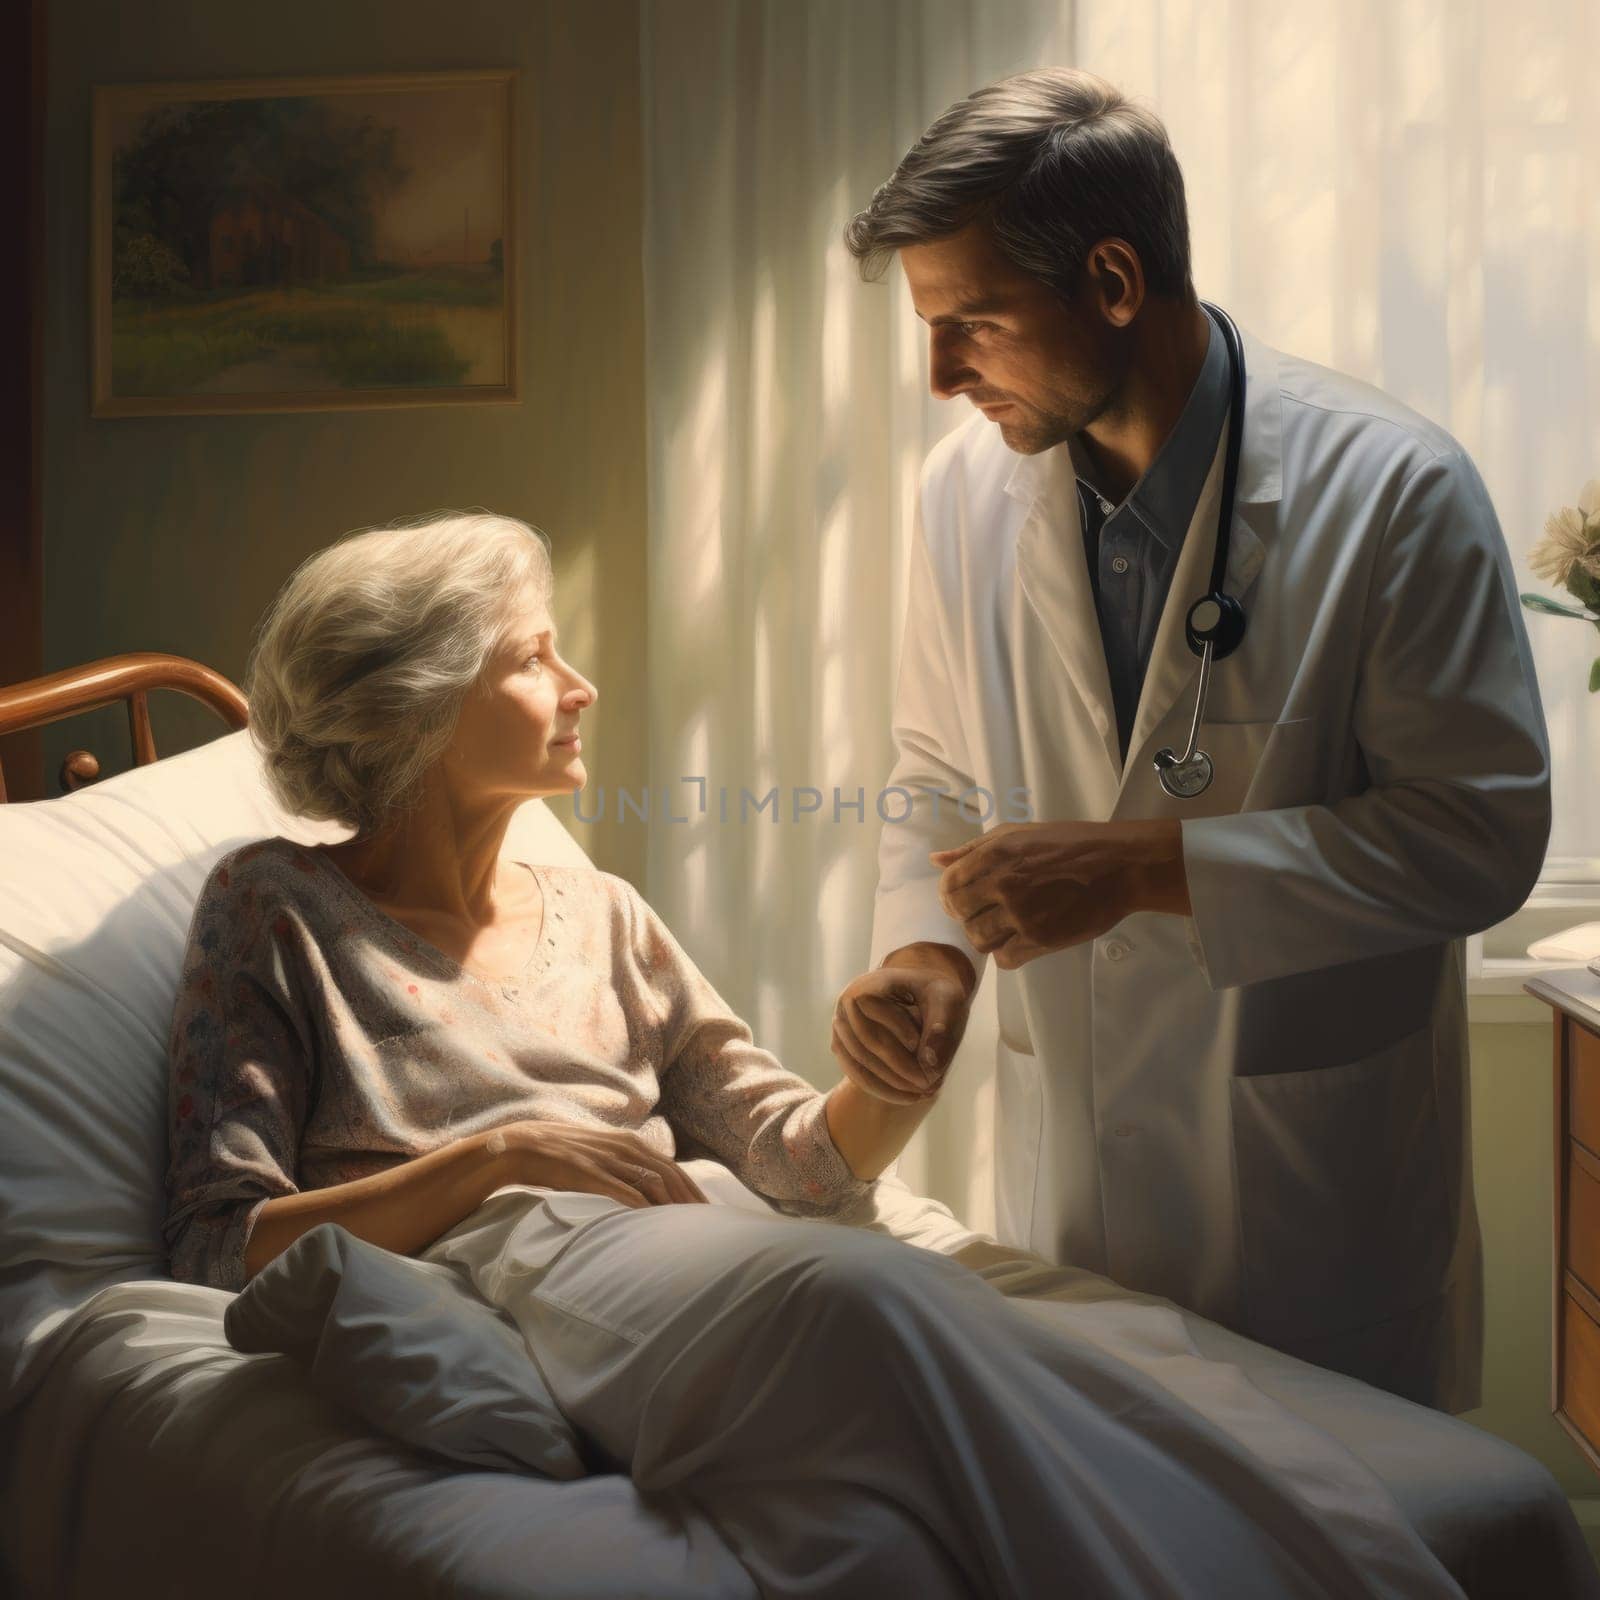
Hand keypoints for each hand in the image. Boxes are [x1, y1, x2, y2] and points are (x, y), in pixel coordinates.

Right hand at [497, 1121, 709, 1206]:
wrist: (524, 1146)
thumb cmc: (564, 1153)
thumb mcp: (601, 1152)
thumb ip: (624, 1164)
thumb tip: (645, 1186)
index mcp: (631, 1143)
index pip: (673, 1168)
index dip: (692, 1190)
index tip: (706, 1211)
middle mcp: (625, 1148)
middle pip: (670, 1177)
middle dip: (690, 1202)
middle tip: (706, 1226)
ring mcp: (609, 1160)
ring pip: (653, 1184)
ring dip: (673, 1207)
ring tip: (687, 1230)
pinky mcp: (591, 1174)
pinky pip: (624, 1192)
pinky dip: (643, 1208)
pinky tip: (654, 1224)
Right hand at [832, 966, 971, 1105]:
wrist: (919, 993)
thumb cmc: (934, 994)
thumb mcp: (947, 999)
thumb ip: (941, 1026)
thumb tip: (929, 1064)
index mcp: (869, 984)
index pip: (875, 1010)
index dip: (900, 1031)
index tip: (928, 1051)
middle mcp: (847, 1003)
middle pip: (866, 1042)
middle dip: (898, 1068)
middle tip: (930, 1086)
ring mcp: (840, 1025)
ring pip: (859, 1061)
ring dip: (889, 1083)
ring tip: (921, 1096)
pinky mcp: (842, 1045)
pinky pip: (855, 1071)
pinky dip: (879, 1088)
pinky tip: (906, 1098)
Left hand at [930, 819, 1181, 969]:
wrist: (1118, 867)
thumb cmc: (1069, 845)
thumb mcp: (1017, 833)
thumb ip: (973, 849)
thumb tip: (935, 860)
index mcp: (996, 855)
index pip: (948, 885)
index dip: (949, 896)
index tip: (962, 899)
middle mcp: (1004, 885)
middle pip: (961, 914)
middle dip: (967, 915)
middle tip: (985, 913)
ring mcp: (1023, 914)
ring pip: (979, 940)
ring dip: (986, 936)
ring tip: (1003, 927)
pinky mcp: (1041, 939)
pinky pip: (1005, 958)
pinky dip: (1007, 953)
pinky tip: (1019, 940)